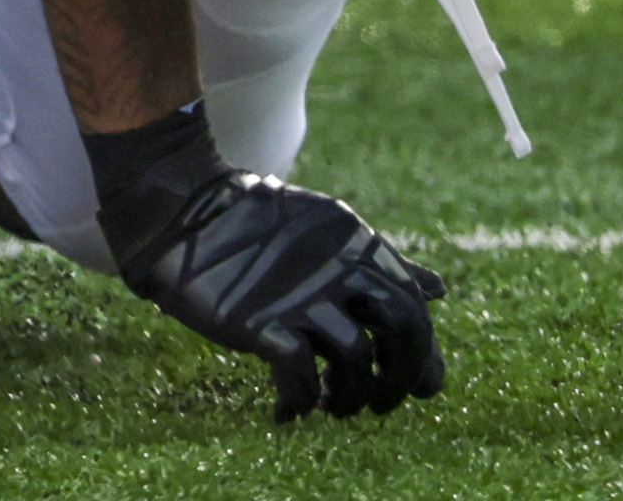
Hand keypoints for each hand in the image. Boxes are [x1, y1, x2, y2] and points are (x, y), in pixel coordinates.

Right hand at [86, 105, 446, 421]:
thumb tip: (439, 289)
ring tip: (335, 407)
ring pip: (356, 358)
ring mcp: (297, 295)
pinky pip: (298, 376)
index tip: (417, 383)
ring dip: (351, 396)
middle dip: (402, 376)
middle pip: (401, 328)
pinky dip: (300, 402)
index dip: (423, 350)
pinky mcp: (258, 321)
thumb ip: (385, 264)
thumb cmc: (259, 227)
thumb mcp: (331, 235)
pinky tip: (290, 411)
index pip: (413, 303)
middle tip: (384, 403)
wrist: (183, 212)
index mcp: (357, 244)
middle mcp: (336, 267)